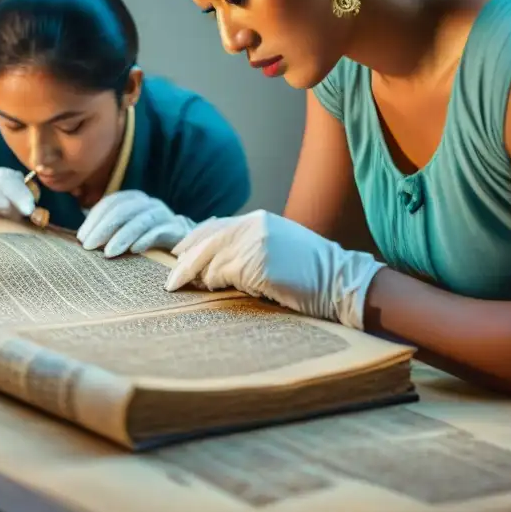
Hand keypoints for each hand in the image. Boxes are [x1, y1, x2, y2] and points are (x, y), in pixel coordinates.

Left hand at [76, 189, 195, 257]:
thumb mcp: (125, 233)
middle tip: (88, 246)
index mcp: (134, 200)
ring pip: (141, 220)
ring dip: (122, 236)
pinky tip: (134, 250)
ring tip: (108, 253)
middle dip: (104, 228)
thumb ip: (106, 231)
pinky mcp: (178, 230)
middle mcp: (149, 204)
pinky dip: (146, 239)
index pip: (111, 203)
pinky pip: (161, 231)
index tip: (81, 238)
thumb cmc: (146, 242)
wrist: (185, 248)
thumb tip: (80, 238)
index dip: (94, 219)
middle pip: (124, 210)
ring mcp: (165, 215)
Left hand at [164, 210, 384, 329]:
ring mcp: (255, 244)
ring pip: (211, 261)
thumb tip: (213, 266)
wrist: (340, 280)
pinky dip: (216, 284)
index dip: (193, 242)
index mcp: (257, 220)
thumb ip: (249, 248)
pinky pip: (224, 276)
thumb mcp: (277, 248)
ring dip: (202, 277)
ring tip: (195, 288)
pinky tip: (216, 290)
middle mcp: (253, 226)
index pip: (214, 227)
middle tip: (171, 282)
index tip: (178, 255)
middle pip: (205, 242)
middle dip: (184, 263)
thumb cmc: (310, 272)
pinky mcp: (257, 264)